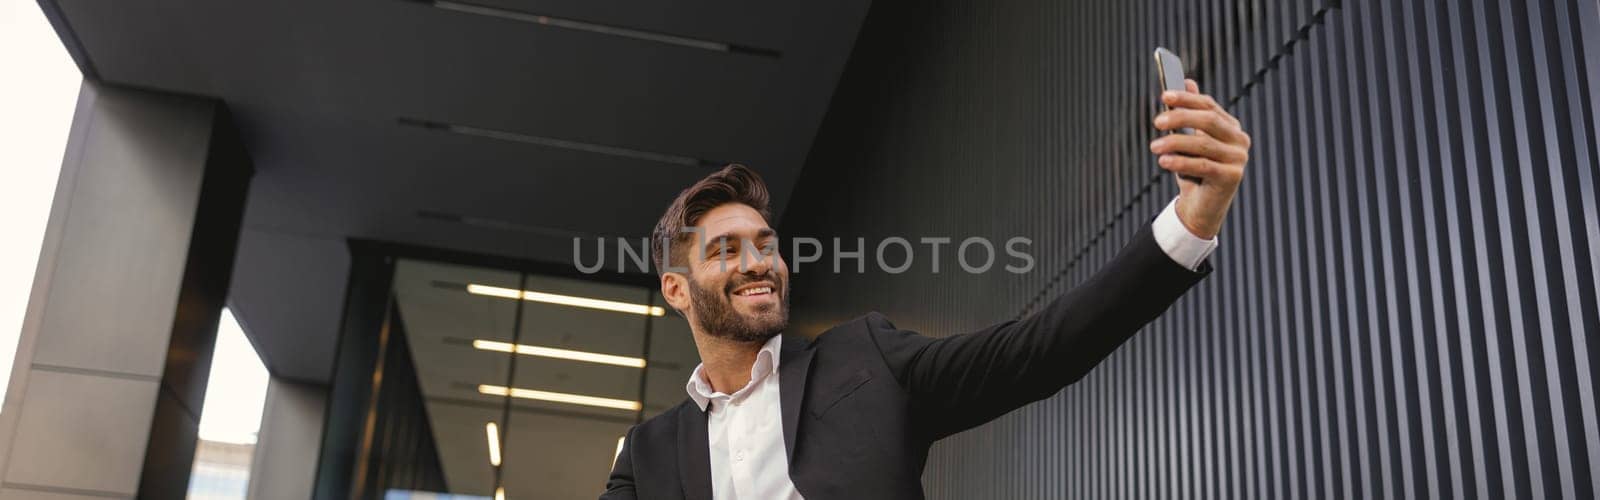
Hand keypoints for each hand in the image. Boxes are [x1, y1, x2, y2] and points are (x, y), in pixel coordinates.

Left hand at [1149, 79, 1249, 238]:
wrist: (1200, 207)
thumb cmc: (1193, 171)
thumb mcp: (1189, 140)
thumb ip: (1189, 113)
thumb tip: (1187, 81)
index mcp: (1230, 127)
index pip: (1209, 106)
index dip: (1187, 99)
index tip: (1164, 95)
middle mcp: (1239, 140)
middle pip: (1209, 120)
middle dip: (1181, 117)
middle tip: (1157, 122)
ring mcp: (1238, 159)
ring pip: (1203, 144)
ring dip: (1175, 143)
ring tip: (1154, 147)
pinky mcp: (1232, 177)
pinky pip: (1203, 165)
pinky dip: (1181, 162)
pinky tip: (1163, 162)